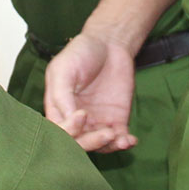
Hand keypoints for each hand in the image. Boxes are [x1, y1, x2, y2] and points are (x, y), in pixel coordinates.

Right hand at [43, 33, 137, 151]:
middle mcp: (76, 120)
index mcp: (58, 110)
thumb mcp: (63, 69)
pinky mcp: (116, 120)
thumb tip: (69, 119)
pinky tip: (130, 140)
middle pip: (79, 144)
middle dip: (91, 143)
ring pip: (99, 145)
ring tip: (121, 138)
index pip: (59, 132)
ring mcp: (96, 122)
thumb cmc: (81, 52)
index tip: (82, 114)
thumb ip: (61, 94)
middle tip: (105, 133)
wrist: (109, 43)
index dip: (69, 130)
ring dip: (109, 146)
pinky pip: (119, 138)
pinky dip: (124, 143)